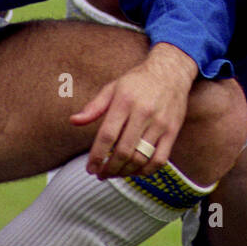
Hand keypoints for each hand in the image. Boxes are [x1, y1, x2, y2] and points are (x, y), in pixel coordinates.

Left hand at [72, 43, 197, 178]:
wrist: (171, 71)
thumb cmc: (138, 81)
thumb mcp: (113, 88)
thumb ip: (94, 107)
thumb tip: (74, 121)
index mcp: (125, 101)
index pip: (107, 135)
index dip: (97, 156)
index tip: (90, 168)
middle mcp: (143, 113)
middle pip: (123, 151)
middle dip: (109, 169)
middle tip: (101, 174)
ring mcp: (160, 123)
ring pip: (141, 158)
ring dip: (125, 172)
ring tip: (115, 173)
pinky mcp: (172, 131)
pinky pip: (159, 159)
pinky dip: (146, 171)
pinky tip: (136, 171)